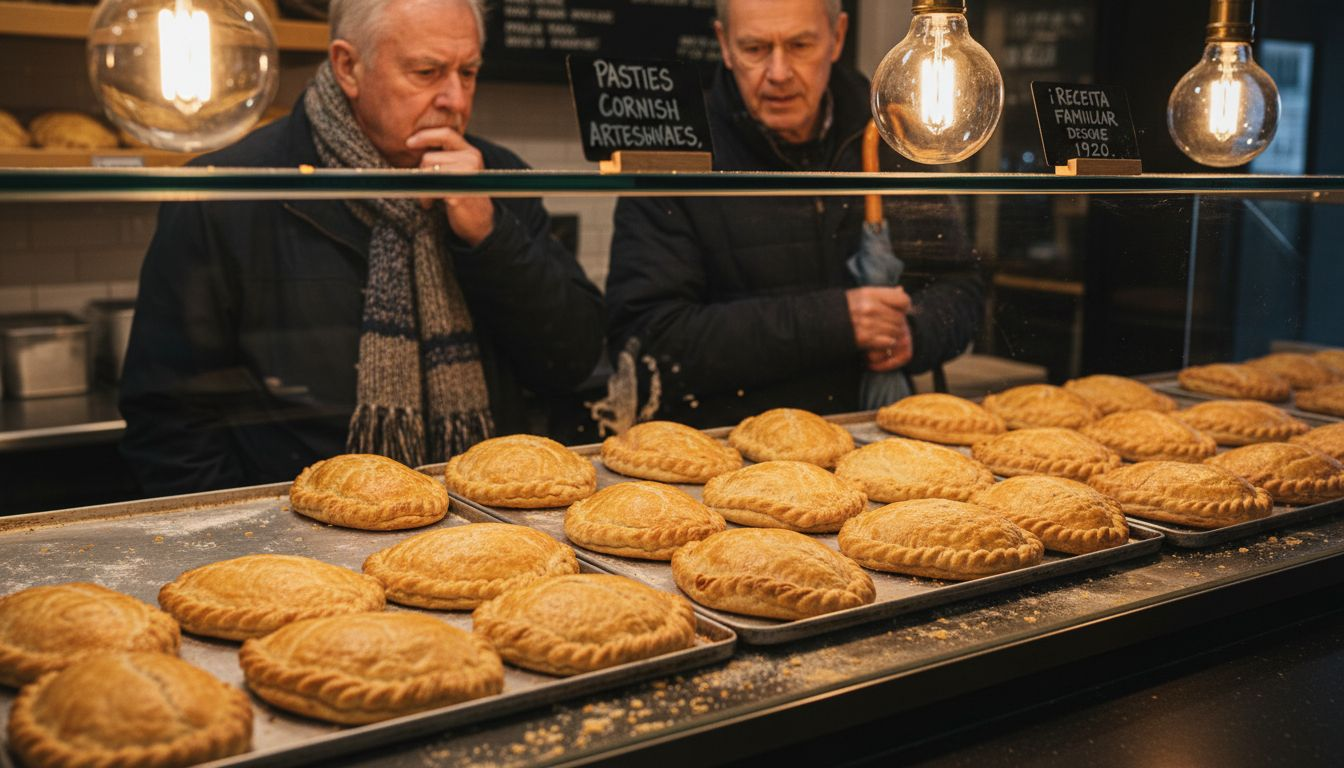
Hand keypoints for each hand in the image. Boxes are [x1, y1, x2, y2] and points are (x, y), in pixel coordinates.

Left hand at [408, 126, 494, 245]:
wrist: (481, 221)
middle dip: (421, 172)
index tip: (408, 143)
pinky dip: (425, 198)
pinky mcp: (459, 193)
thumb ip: (446, 155)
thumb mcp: (460, 169)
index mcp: (471, 153)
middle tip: (424, 186)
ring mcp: (467, 177)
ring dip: (421, 187)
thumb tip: (414, 143)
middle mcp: (471, 161)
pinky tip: (429, 204)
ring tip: (427, 197)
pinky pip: (430, 189)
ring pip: (427, 172)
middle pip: (429, 157)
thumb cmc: (465, 195)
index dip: (425, 136)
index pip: (446, 134)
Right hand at [846, 286, 913, 371]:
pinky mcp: (865, 338)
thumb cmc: (842, 309)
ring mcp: (868, 324)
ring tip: (884, 333)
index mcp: (870, 294)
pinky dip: (887, 342)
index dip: (904, 306)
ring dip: (893, 334)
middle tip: (890, 325)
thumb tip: (901, 290)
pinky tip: (880, 340)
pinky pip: (888, 341)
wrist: (820, 324)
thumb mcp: (860, 295)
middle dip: (898, 323)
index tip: (899, 309)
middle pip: (900, 317)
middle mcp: (870, 307)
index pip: (902, 299)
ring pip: (896, 331)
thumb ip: (881, 293)